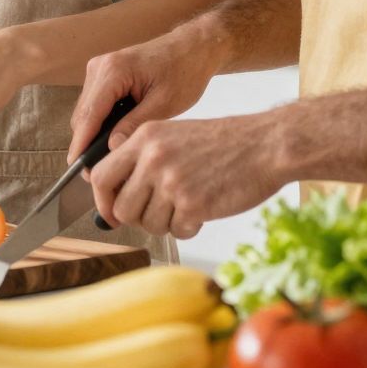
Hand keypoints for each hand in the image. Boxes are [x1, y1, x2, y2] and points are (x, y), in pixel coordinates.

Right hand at [67, 20, 224, 162]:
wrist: (192, 47)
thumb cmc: (184, 71)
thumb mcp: (164, 104)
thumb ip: (135, 125)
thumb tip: (112, 149)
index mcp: (113, 71)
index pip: (89, 114)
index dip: (81, 144)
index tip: (77, 168)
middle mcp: (100, 67)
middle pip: (83, 114)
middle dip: (87, 143)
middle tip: (98, 172)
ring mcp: (99, 69)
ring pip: (86, 111)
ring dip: (93, 133)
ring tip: (108, 159)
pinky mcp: (104, 74)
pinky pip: (95, 104)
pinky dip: (100, 122)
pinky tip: (114, 138)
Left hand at [88, 113, 281, 239]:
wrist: (266, 145)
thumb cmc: (225, 143)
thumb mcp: (174, 135)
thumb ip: (142, 159)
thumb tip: (114, 198)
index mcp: (145, 137)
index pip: (100, 175)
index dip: (102, 200)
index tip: (111, 212)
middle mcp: (153, 158)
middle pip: (121, 207)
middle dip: (138, 218)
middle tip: (160, 213)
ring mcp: (172, 182)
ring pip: (148, 224)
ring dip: (166, 223)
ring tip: (187, 206)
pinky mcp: (193, 204)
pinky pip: (176, 231)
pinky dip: (188, 228)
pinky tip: (204, 210)